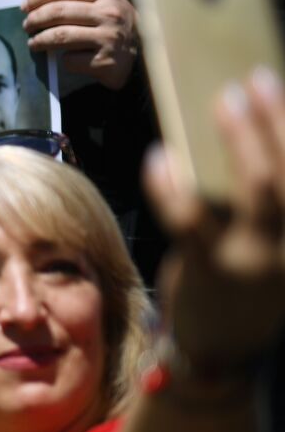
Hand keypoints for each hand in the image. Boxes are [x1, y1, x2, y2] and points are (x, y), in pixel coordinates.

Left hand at [23, 0, 138, 90]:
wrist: (145, 57)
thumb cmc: (115, 28)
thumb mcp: (105, 6)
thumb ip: (78, 1)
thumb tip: (35, 5)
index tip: (25, 6)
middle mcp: (110, 13)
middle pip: (58, 12)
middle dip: (35, 19)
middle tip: (26, 26)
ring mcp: (108, 37)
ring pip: (60, 36)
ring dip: (39, 41)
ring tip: (33, 43)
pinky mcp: (104, 61)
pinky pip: (70, 60)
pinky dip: (61, 60)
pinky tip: (62, 59)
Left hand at [145, 68, 284, 371]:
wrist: (219, 351)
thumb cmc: (240, 283)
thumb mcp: (267, 245)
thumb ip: (260, 203)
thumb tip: (240, 133)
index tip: (280, 86)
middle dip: (277, 121)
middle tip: (254, 80)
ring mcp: (255, 258)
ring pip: (256, 187)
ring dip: (241, 138)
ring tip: (222, 101)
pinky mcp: (210, 269)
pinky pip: (189, 217)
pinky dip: (171, 184)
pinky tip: (159, 157)